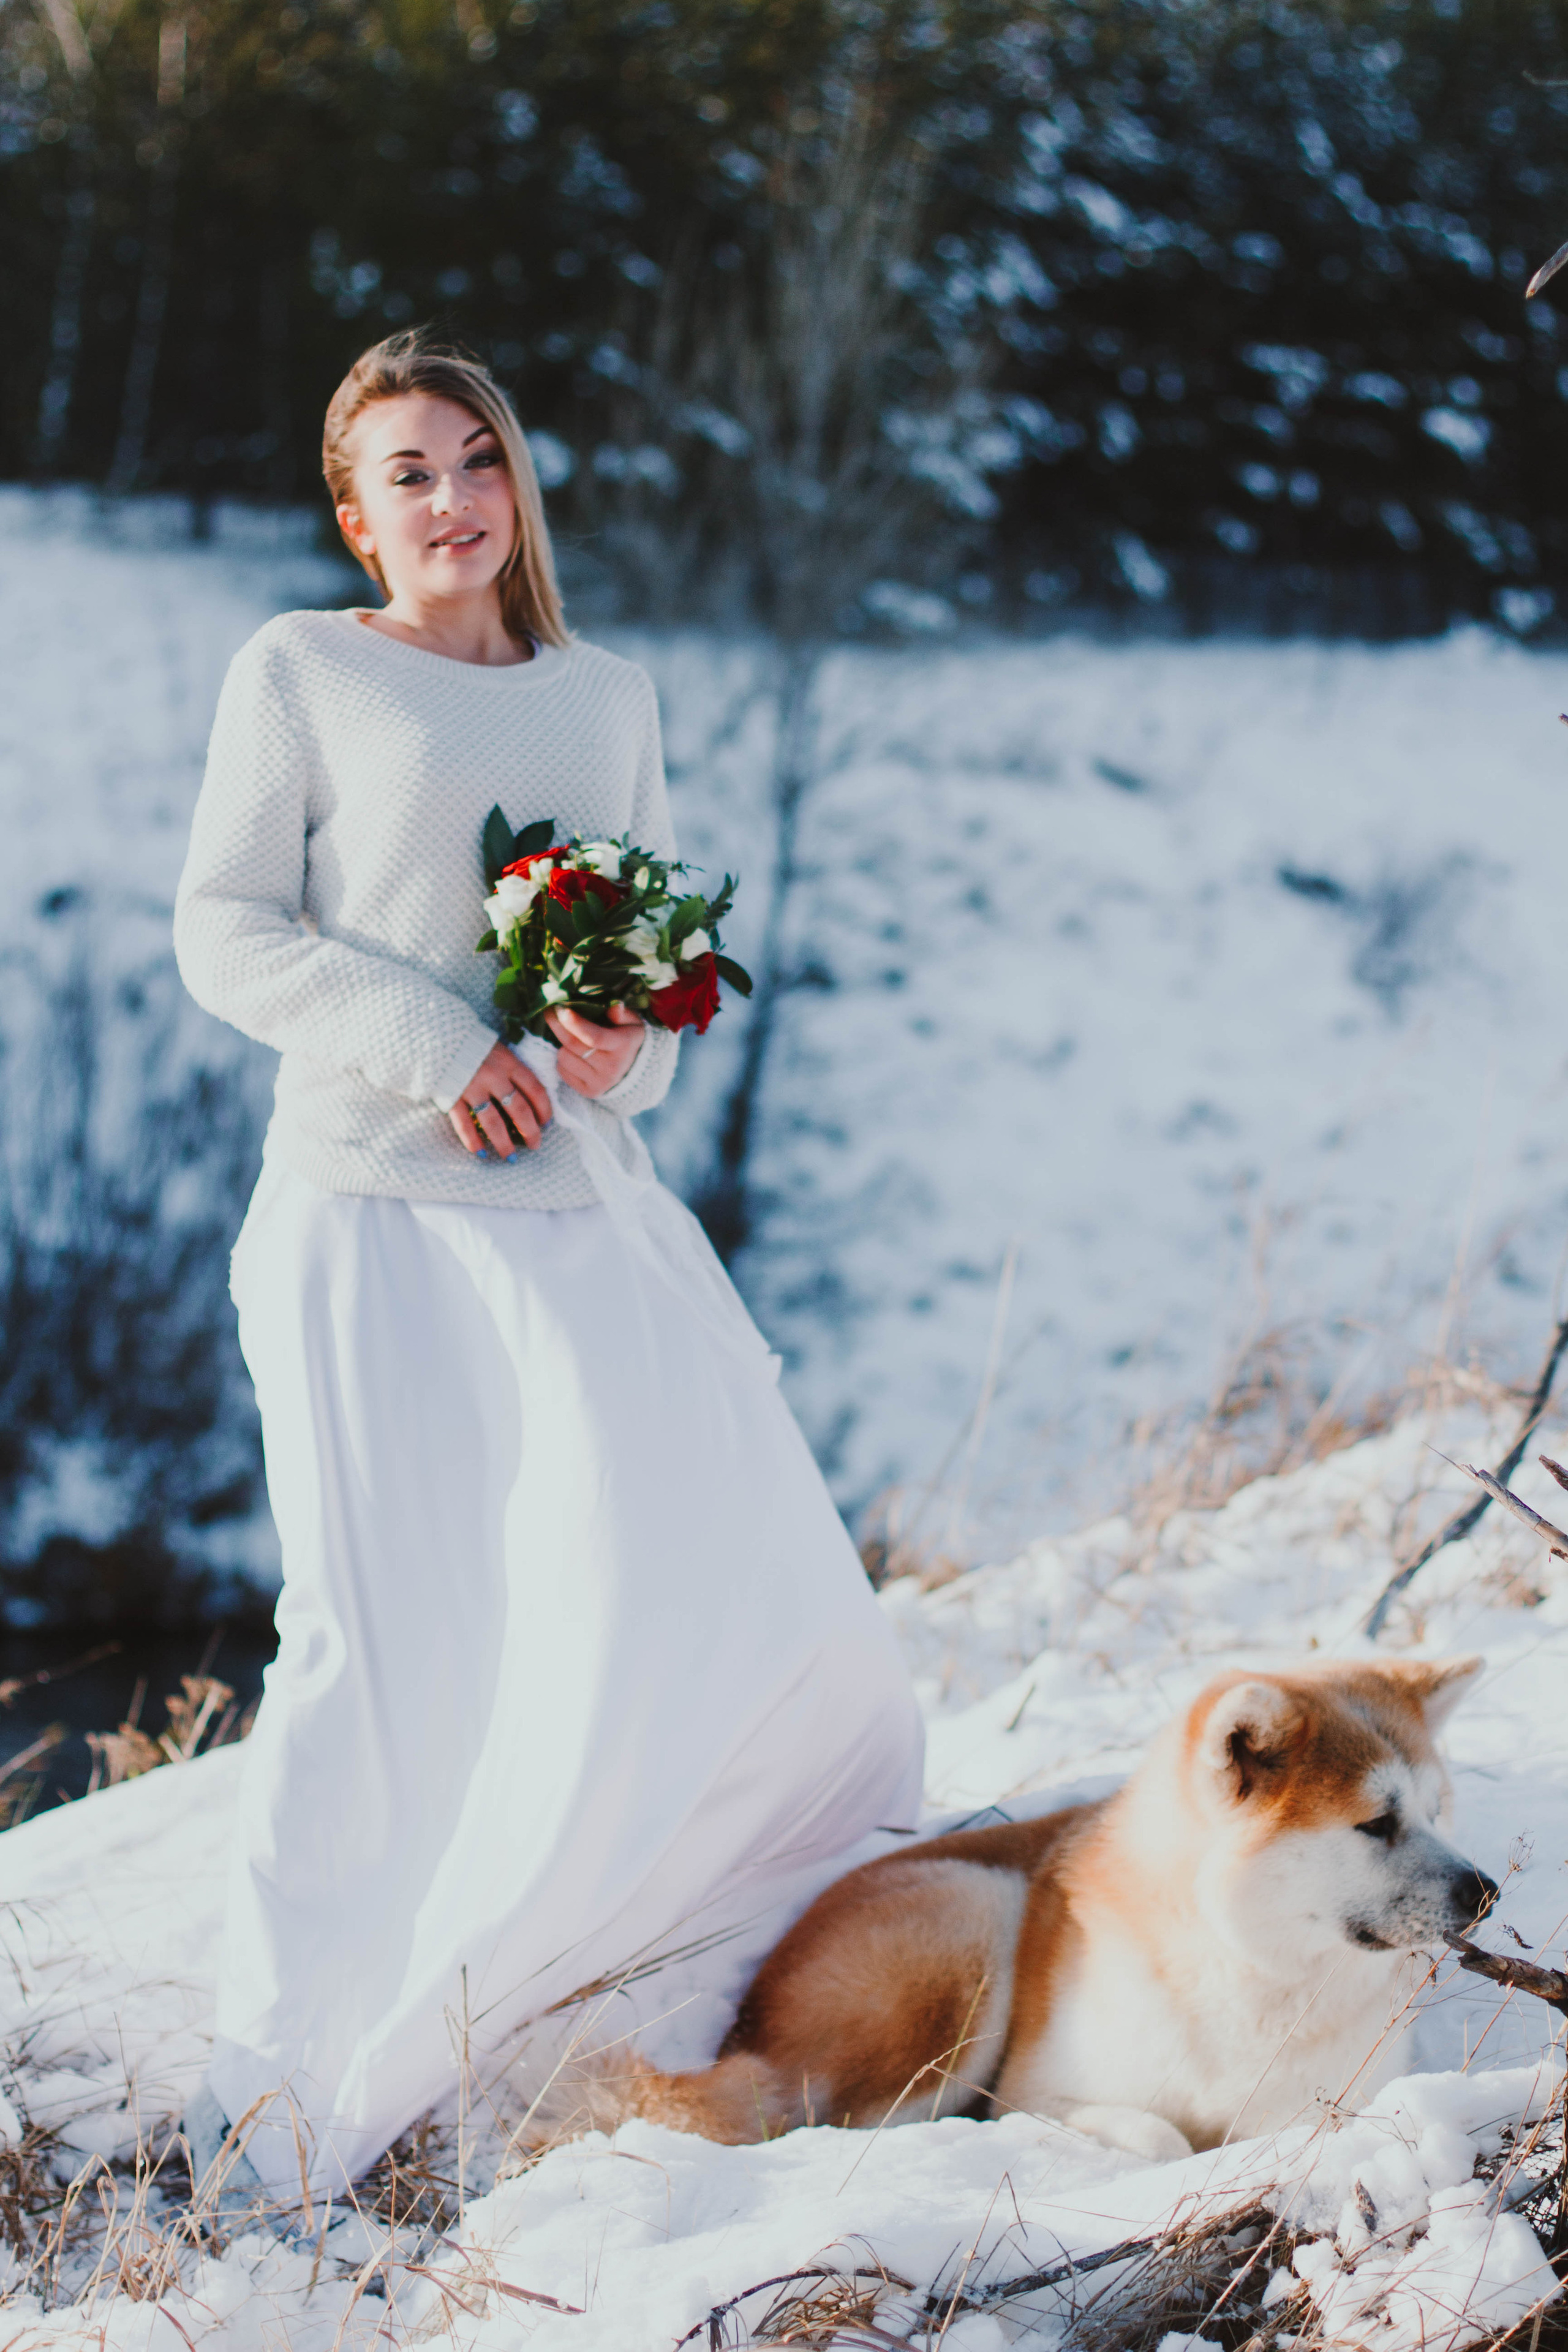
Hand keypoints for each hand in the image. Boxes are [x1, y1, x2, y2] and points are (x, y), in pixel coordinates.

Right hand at [449, 1040, 551, 1156]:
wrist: (438, 1036)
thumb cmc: (474, 1045)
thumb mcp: (500, 1050)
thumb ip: (514, 1070)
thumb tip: (532, 1098)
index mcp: (509, 1063)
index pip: (535, 1090)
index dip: (545, 1110)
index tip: (547, 1124)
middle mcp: (493, 1076)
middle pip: (518, 1110)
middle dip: (530, 1131)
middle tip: (536, 1145)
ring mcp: (471, 1087)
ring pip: (493, 1122)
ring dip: (504, 1143)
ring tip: (511, 1158)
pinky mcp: (452, 1096)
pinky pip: (464, 1123)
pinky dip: (472, 1140)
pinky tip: (481, 1153)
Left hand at [547, 1002, 644, 1097]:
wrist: (635, 1071)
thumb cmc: (628, 1039)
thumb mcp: (633, 1022)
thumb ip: (623, 1013)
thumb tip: (614, 1007)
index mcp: (622, 1046)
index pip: (594, 1037)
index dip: (574, 1023)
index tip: (560, 1008)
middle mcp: (611, 1067)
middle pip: (573, 1045)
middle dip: (558, 1025)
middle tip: (550, 1012)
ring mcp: (599, 1082)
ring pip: (564, 1058)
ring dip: (561, 1045)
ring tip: (570, 1039)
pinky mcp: (589, 1092)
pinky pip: (562, 1072)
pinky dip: (563, 1060)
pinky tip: (573, 1055)